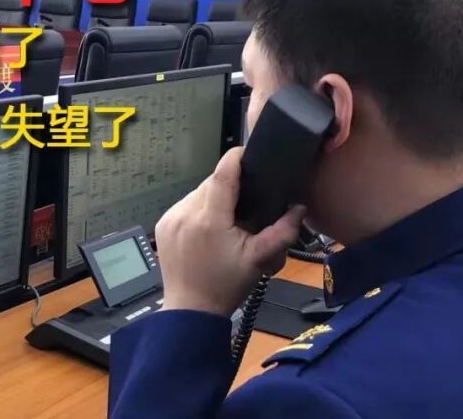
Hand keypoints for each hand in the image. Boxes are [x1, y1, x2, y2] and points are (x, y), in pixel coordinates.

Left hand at [155, 147, 307, 315]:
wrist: (191, 310)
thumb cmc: (226, 285)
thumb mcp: (259, 260)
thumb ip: (282, 232)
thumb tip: (299, 208)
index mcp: (210, 219)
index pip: (223, 173)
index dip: (236, 158)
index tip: (248, 153)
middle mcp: (186, 212)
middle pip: (211, 182)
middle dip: (229, 187)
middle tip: (245, 204)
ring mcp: (171, 218)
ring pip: (197, 193)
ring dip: (213, 198)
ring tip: (227, 219)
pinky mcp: (163, 224)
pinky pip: (184, 205)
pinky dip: (198, 209)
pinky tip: (207, 228)